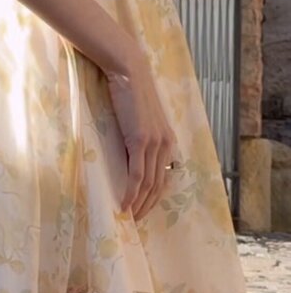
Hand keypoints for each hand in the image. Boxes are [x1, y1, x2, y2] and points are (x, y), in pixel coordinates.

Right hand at [104, 63, 177, 220]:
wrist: (129, 72)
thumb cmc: (131, 91)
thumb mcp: (141, 118)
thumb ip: (142, 136)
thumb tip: (131, 155)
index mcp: (168, 140)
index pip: (165, 176)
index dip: (155, 196)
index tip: (144, 209)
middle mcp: (166, 144)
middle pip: (159, 185)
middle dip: (148, 205)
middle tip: (136, 221)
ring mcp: (154, 143)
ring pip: (149, 184)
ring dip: (139, 204)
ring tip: (129, 217)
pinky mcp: (140, 141)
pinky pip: (137, 175)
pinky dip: (131, 193)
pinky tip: (124, 204)